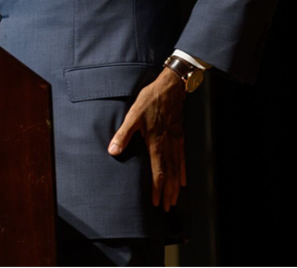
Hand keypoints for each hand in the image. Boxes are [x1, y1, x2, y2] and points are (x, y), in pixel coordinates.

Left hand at [108, 67, 186, 211]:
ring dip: (176, 186)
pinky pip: (183, 158)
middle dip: (167, 193)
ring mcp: (176, 141)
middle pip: (170, 175)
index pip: (158, 172)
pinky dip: (183, 171)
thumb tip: (112, 151)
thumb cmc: (150, 100)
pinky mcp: (180, 136)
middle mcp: (168, 146)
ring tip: (174, 199)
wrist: (170, 88)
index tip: (155, 202)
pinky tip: (183, 180)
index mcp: (156, 143)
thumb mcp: (133, 115)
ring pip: (177, 169)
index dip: (157, 188)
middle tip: (166, 207)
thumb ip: (123, 134)